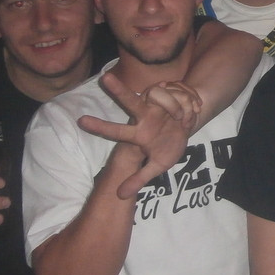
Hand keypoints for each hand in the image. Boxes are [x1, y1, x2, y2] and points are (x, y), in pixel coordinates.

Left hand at [78, 72, 193, 198]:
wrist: (187, 130)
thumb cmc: (168, 148)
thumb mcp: (157, 167)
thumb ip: (139, 179)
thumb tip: (120, 196)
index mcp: (138, 133)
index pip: (117, 131)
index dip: (100, 127)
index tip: (81, 121)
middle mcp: (143, 114)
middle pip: (129, 101)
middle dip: (118, 90)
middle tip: (106, 79)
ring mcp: (155, 101)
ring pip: (163, 96)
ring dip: (180, 108)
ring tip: (185, 119)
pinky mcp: (168, 91)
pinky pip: (179, 92)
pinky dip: (189, 103)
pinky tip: (192, 110)